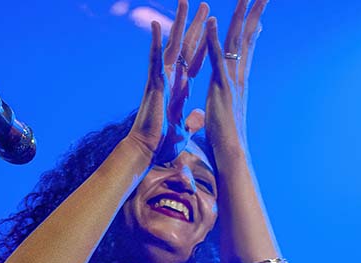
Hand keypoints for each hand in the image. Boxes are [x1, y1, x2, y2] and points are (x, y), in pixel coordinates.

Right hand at [127, 0, 209, 161]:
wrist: (148, 150)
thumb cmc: (162, 143)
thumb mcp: (184, 129)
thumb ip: (191, 120)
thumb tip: (198, 117)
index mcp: (179, 88)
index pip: (194, 62)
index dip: (203, 46)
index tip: (213, 31)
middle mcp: (170, 79)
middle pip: (185, 46)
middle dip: (196, 26)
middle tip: (205, 6)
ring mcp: (161, 79)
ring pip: (171, 45)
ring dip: (178, 24)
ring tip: (185, 2)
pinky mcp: (154, 84)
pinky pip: (155, 60)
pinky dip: (155, 42)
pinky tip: (156, 24)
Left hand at [204, 0, 267, 157]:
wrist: (231, 156)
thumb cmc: (224, 143)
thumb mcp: (218, 118)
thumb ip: (214, 109)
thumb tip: (207, 112)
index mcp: (236, 82)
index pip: (245, 49)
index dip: (251, 29)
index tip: (257, 11)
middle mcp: (238, 77)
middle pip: (247, 38)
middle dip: (254, 13)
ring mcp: (231, 80)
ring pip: (236, 42)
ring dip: (239, 16)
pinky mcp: (221, 88)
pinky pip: (217, 58)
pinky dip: (214, 39)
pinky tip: (211, 20)